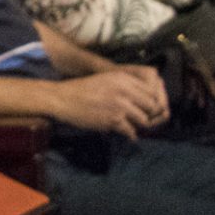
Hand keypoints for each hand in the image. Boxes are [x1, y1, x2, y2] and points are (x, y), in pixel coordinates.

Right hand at [52, 65, 168, 137]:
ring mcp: (120, 105)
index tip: (145, 109)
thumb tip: (145, 99)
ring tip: (132, 127)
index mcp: (124, 79)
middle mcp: (125, 90)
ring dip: (139, 126)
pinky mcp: (113, 119)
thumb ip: (127, 86)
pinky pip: (131, 131)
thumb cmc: (82, 90)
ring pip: (144, 120)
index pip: (152, 92)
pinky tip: (126, 135)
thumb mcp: (107, 80)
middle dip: (149, 115)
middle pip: (152, 106)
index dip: (152, 102)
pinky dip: (130, 135)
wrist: (62, 98)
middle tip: (141, 120)